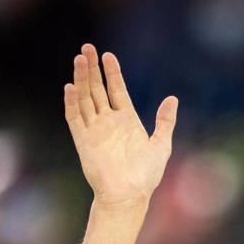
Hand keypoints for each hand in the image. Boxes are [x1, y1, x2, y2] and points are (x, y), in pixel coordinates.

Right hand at [64, 44, 177, 207]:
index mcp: (127, 120)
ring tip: (79, 59)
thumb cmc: (146, 175)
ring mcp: (95, 130)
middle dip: (92, 69)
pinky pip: (75, 119)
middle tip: (87, 48)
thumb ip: (165, 121)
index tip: (108, 55)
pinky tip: (70, 87)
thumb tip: (172, 98)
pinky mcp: (83, 141)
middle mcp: (109, 122)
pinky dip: (72, 103)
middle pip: (97, 89)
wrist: (129, 195)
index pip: (117, 90)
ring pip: (85, 99)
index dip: (112, 72)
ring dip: (81, 79)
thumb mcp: (161, 145)